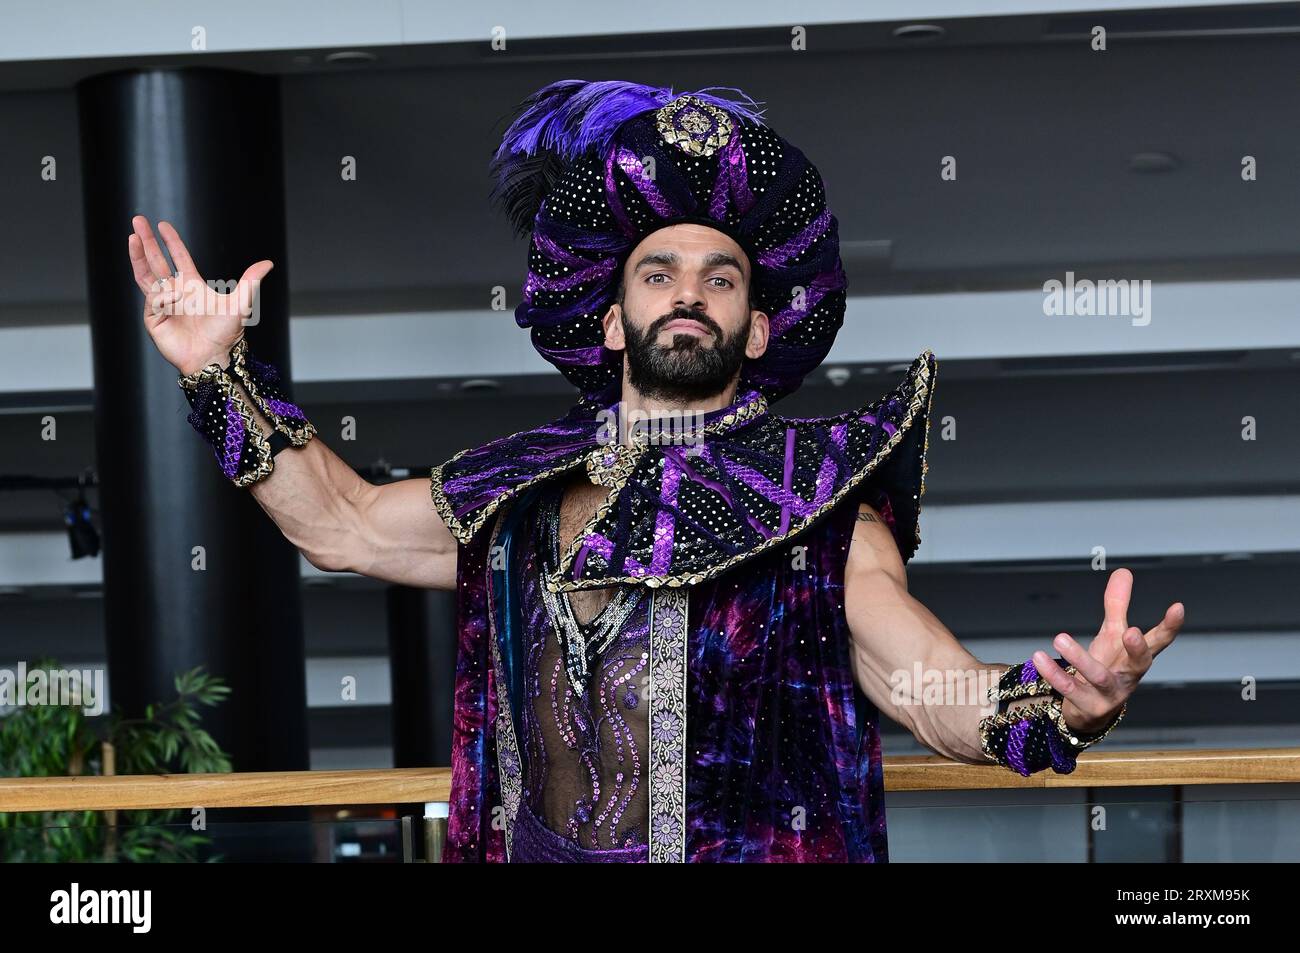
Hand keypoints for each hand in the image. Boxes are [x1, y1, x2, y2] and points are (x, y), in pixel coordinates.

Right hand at [128, 215, 273, 375]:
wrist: (214, 357)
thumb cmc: (226, 334)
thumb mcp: (241, 303)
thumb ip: (251, 281)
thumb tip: (268, 263)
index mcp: (191, 286)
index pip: (178, 259)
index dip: (170, 242)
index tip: (162, 225)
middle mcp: (175, 293)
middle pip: (156, 262)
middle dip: (147, 242)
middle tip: (137, 221)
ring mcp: (162, 306)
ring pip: (145, 276)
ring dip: (138, 256)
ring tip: (132, 237)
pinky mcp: (154, 319)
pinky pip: (153, 300)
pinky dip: (162, 296)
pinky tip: (173, 299)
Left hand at [1032, 568, 1183, 734]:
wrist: (1091, 710)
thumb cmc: (1108, 666)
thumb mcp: (1111, 635)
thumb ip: (1117, 605)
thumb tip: (1124, 571)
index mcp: (1136, 657)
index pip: (1159, 640)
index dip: (1170, 626)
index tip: (1178, 607)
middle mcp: (1128, 676)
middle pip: (1140, 664)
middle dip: (1137, 649)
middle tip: (1130, 631)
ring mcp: (1110, 694)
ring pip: (1098, 676)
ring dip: (1079, 658)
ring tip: (1059, 638)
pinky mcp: (1088, 706)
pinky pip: (1069, 689)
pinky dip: (1053, 673)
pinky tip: (1039, 657)